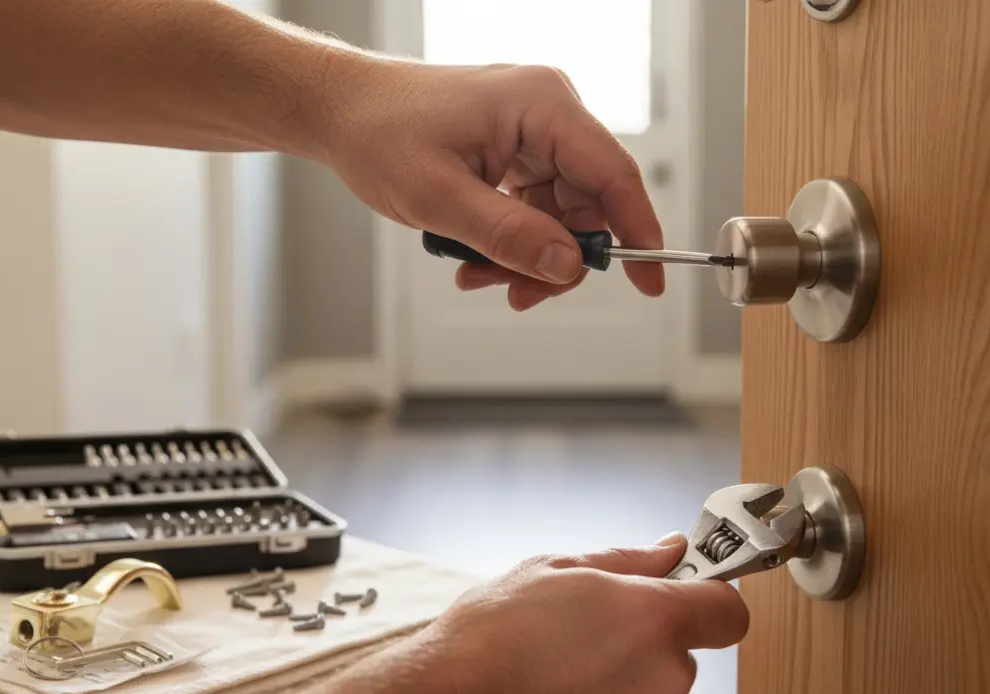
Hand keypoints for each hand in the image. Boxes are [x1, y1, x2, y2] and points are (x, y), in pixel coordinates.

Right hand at [317, 533, 748, 693]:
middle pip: (679, 655)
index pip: (727, 612)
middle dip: (643, 642)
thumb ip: (627, 561)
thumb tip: (667, 552)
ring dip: (617, 683)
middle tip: (584, 632)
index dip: (710, 598)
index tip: (688, 592)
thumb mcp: (554, 570)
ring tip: (556, 673)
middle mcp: (662, 680)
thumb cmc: (489, 641)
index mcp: (654, 620)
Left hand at [318, 54, 665, 310]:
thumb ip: (508, 236)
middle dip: (555, 257)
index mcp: (541, 105)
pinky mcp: (517, 148)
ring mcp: (533, 130)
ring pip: (560, 213)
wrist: (340, 110)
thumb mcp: (440, 198)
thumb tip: (568, 266)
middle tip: (514, 293)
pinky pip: (535, 206)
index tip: (649, 282)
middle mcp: (547, 111)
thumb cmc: (379, 133)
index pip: (613, 174)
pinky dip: (511, 240)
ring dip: (525, 255)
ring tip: (475, 275)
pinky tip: (474, 259)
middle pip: (587, 203)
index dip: (637, 232)